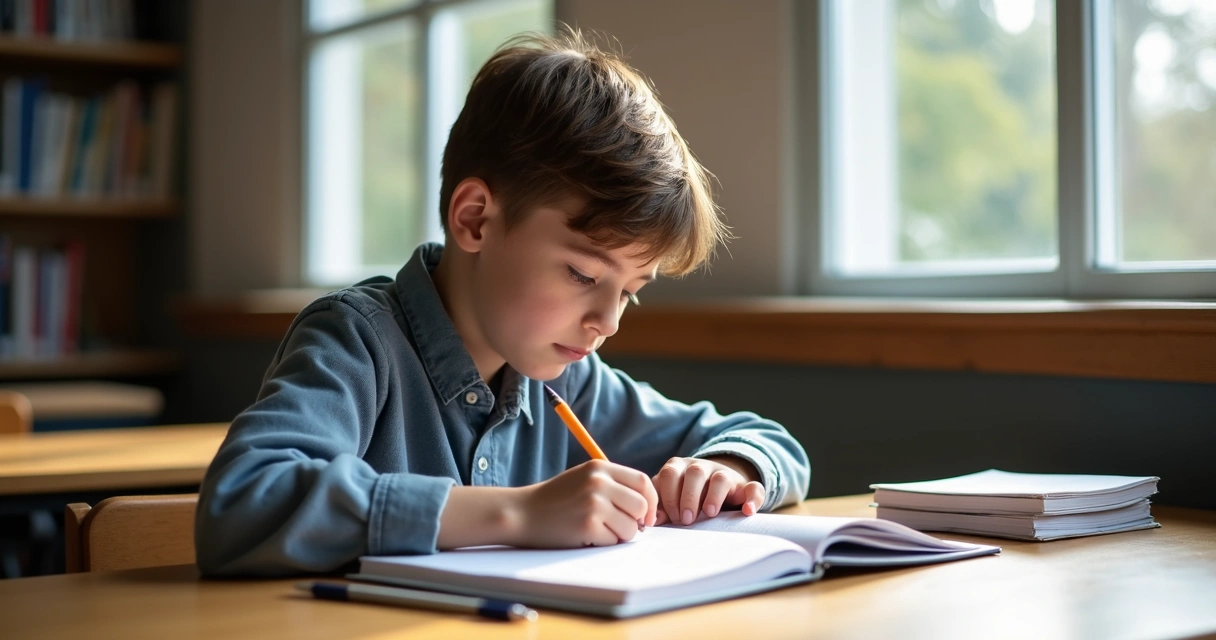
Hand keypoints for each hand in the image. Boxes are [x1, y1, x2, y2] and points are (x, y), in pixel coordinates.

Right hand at [509, 459, 658, 547]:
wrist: (522, 513)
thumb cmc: (556, 499)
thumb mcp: (584, 478)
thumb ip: (614, 484)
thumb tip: (648, 507)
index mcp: (600, 467)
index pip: (643, 481)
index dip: (651, 501)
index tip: (646, 516)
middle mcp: (599, 482)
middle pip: (641, 506)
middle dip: (637, 522)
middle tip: (620, 528)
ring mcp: (594, 503)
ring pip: (631, 528)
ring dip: (619, 535)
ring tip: (598, 530)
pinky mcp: (588, 525)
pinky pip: (613, 541)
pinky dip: (603, 543)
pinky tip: (584, 535)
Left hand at [653, 456, 763, 525]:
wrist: (717, 489)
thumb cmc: (686, 499)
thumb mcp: (673, 501)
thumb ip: (662, 508)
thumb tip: (651, 522)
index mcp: (679, 468)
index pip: (669, 474)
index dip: (668, 496)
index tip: (670, 518)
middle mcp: (701, 467)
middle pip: (694, 473)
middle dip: (688, 497)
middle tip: (686, 520)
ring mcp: (724, 475)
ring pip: (720, 477)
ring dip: (714, 496)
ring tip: (709, 514)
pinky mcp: (745, 486)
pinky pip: (753, 487)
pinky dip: (752, 499)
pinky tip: (747, 512)